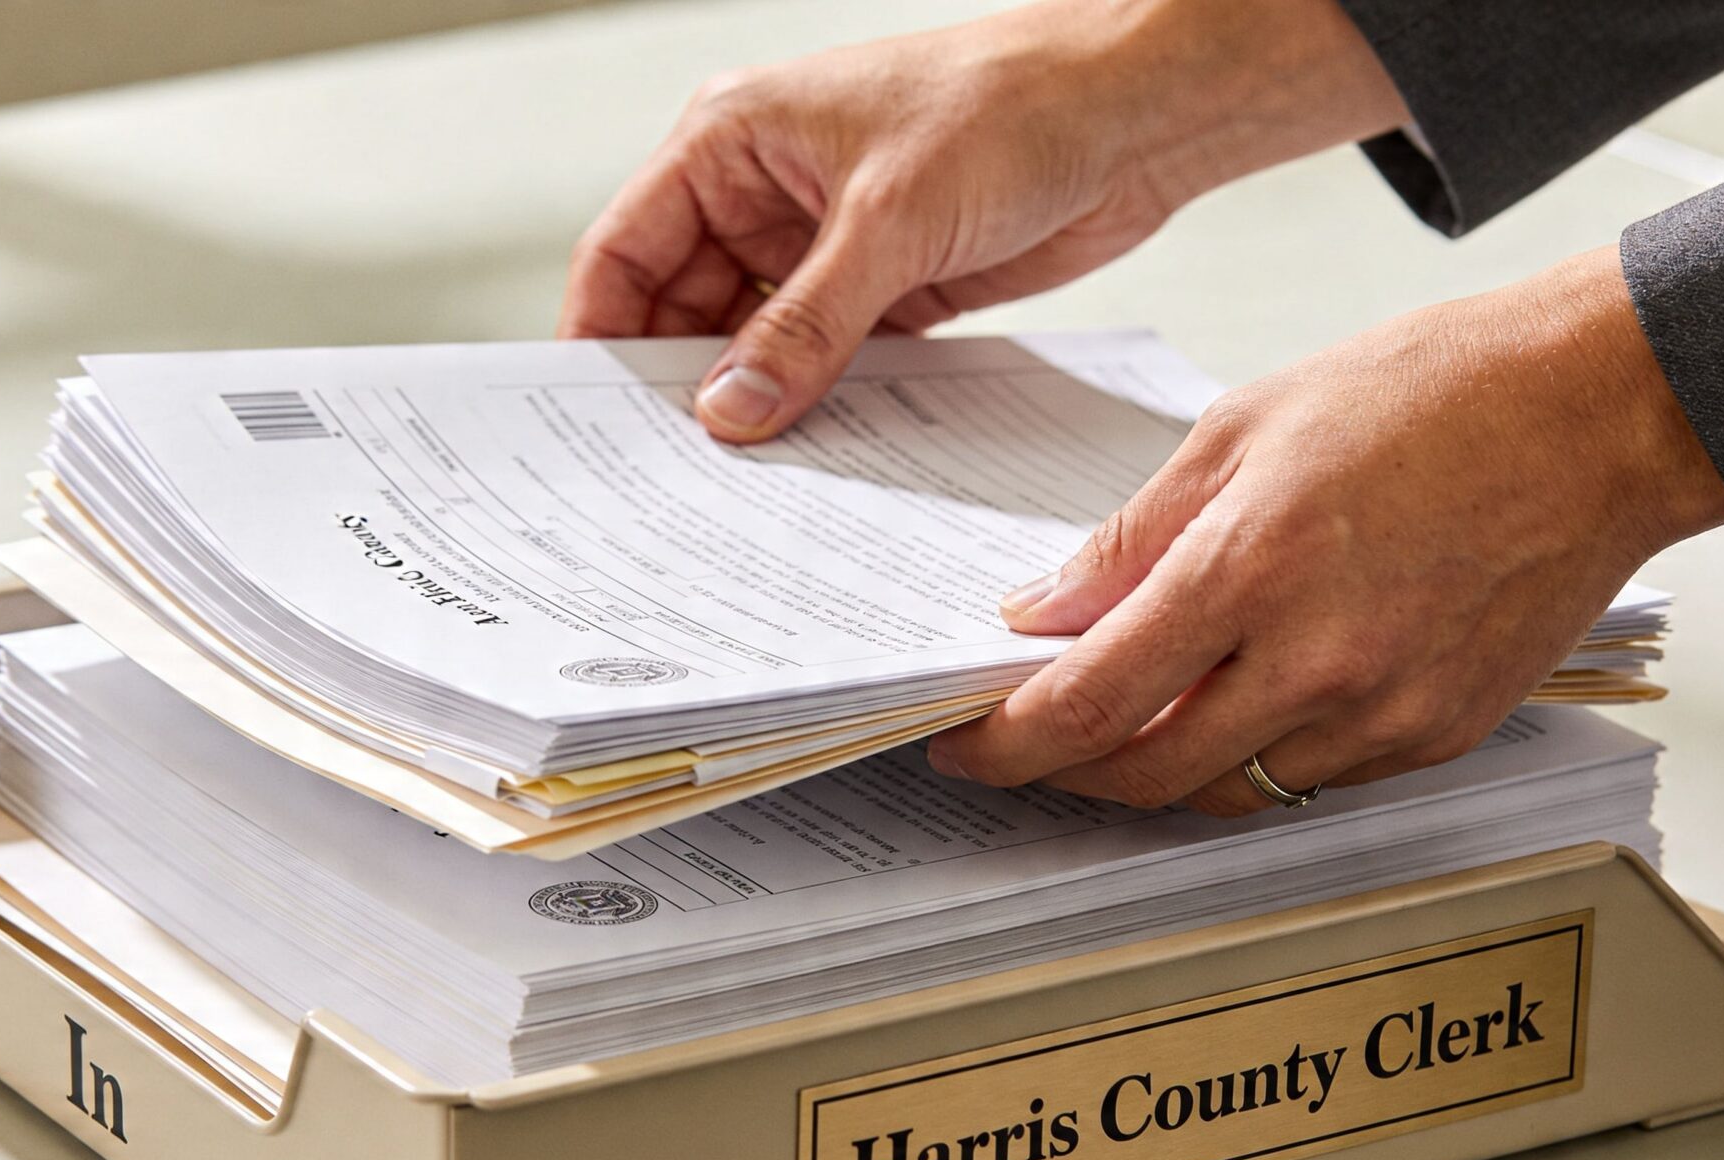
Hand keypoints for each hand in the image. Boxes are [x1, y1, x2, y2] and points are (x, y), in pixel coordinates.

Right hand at [560, 0, 1406, 440]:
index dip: (601, 336)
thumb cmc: (1006, 109)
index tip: (592, 424)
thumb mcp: (888, 223)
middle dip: (680, 388)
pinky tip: (811, 463)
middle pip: (683, 309)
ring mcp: (824, 244)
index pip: (627, 249)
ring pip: (756, 344)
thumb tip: (728, 413)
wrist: (1131, 116)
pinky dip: (818, 406)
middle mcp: (764, 192)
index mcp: (731, 140)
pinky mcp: (885, 287)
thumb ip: (803, 327)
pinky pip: (826, 360)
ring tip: (737, 487)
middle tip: (669, 478)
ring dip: (755, 406)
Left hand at [926, 247, 1723, 813]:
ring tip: (1131, 717)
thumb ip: (1136, 535)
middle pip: (1145, 776)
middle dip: (1065, 774)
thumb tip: (1050, 609)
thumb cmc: (1437, 390)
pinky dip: (1257, 753)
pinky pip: (1315, 776)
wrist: (1601, 411)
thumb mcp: (1246, 424)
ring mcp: (1386, 710)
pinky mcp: (1441, 733)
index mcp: (1252, 567)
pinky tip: (1241, 701)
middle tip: (1026, 745)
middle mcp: (1318, 659)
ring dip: (1160, 768)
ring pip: (1230, 791)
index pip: (1088, 703)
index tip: (963, 742)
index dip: (1005, 742)